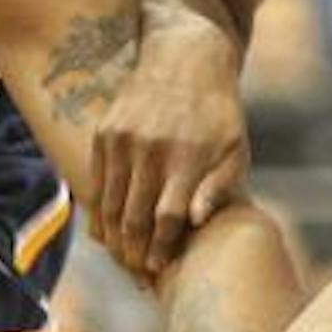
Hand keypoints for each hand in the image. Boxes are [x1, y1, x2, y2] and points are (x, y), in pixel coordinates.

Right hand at [92, 18, 248, 277]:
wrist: (184, 57)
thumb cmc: (218, 112)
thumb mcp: (235, 148)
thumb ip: (219, 188)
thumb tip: (194, 222)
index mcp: (188, 157)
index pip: (168, 219)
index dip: (161, 249)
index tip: (158, 269)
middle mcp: (152, 149)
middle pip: (134, 217)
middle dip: (133, 252)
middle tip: (136, 273)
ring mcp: (124, 140)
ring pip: (110, 204)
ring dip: (113, 238)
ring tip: (120, 258)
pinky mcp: (104, 133)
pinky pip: (96, 183)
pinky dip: (98, 211)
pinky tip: (105, 231)